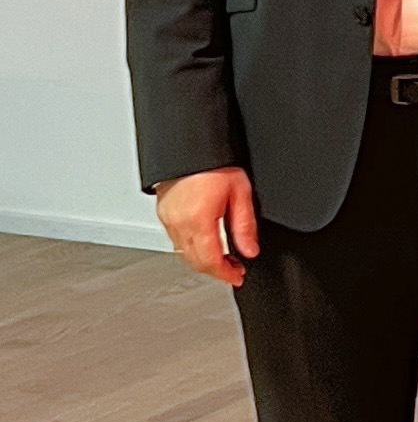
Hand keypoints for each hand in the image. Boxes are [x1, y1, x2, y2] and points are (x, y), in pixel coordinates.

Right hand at [153, 166, 258, 286]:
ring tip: (224, 258)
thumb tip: (250, 250)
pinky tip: (205, 243)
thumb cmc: (216, 162)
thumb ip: (244, 225)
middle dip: (216, 271)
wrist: (191, 144)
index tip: (238, 277)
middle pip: (195, 262)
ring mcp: (168, 219)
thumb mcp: (240, 191)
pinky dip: (191, 248)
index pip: (210, 261)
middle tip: (234, 270)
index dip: (226, 274)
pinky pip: (176, 241)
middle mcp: (179, 223)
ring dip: (203, 261)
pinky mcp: (163, 213)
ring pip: (183, 254)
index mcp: (199, 220)